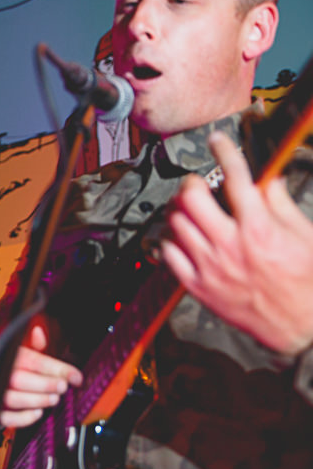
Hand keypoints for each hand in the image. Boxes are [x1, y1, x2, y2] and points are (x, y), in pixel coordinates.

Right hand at [0, 325, 82, 427]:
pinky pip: (6, 417)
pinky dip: (22, 418)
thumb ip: (32, 344)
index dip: (56, 368)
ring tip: (53, 399)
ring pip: (13, 398)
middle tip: (62, 386)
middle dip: (45, 384)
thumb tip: (39, 332)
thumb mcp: (20, 350)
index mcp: (7, 356)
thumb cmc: (7, 365)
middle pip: (19, 379)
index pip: (32, 360)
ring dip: (36, 400)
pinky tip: (38, 413)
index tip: (75, 376)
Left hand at [162, 130, 312, 355]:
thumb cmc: (308, 283)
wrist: (303, 328)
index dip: (225, 152)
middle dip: (192, 183)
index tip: (218, 140)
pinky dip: (170, 241)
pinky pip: (169, 256)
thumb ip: (282, 206)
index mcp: (260, 229)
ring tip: (188, 208)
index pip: (236, 179)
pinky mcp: (199, 287)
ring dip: (179, 210)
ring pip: (177, 224)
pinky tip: (178, 236)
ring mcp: (211, 267)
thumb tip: (268, 182)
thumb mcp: (305, 237)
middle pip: (192, 199)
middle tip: (197, 183)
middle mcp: (230, 245)